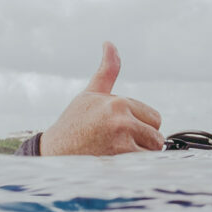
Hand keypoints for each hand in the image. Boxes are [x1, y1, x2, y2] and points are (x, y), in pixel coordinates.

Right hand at [37, 43, 162, 154]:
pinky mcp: (119, 162)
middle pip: (157, 136)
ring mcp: (121, 142)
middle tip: (121, 144)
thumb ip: (107, 71)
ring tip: (118, 153)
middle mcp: (122, 120)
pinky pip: (143, 165)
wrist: (54, 153)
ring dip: (140, 155)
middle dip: (143, 142)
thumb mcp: (90, 94)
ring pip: (152, 151)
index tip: (122, 130)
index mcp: (118, 103)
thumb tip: (110, 44)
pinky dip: (135, 167)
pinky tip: (118, 163)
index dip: (141, 125)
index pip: (154, 117)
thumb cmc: (73, 123)